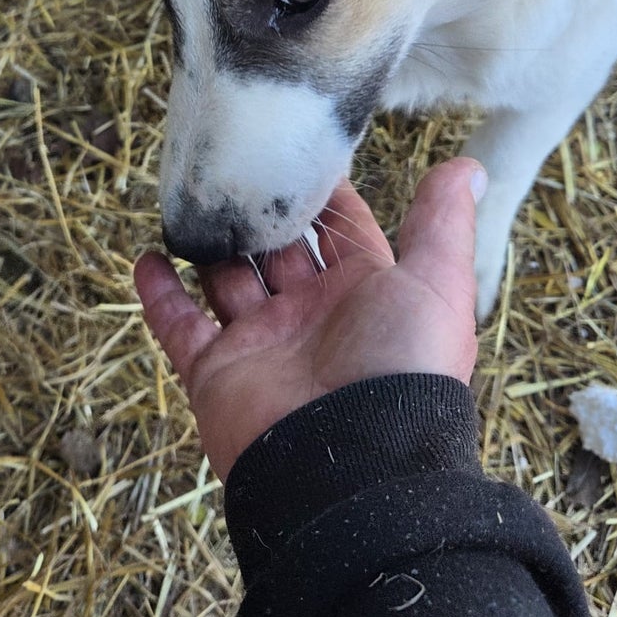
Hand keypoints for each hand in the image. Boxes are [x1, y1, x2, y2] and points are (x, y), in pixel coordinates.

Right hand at [134, 158, 484, 479]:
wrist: (349, 468)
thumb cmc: (402, 372)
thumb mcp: (437, 286)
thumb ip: (442, 224)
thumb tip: (467, 166)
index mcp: (366, 296)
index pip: (344, 231)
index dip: (328, 194)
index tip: (304, 147)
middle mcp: (312, 317)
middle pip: (279, 250)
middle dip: (262, 213)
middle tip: (237, 160)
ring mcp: (261, 344)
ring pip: (227, 280)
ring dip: (210, 244)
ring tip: (190, 198)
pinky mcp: (216, 372)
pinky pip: (181, 327)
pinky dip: (160, 294)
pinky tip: (148, 257)